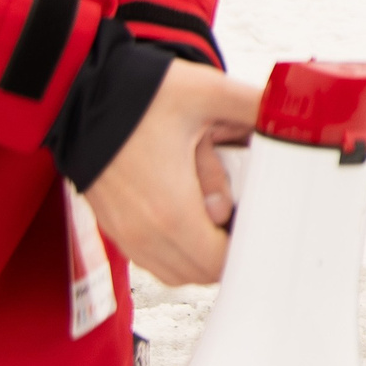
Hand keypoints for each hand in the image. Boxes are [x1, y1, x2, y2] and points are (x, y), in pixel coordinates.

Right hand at [83, 60, 260, 286]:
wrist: (77, 92)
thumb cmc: (136, 94)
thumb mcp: (208, 93)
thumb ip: (256, 107)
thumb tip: (288, 114)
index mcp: (172, 212)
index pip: (220, 263)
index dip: (247, 245)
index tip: (258, 217)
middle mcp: (144, 233)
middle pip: (200, 273)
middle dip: (227, 250)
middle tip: (242, 211)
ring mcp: (124, 232)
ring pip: (174, 272)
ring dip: (200, 253)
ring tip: (217, 212)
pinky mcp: (112, 225)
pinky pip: (151, 258)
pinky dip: (175, 248)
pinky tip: (188, 210)